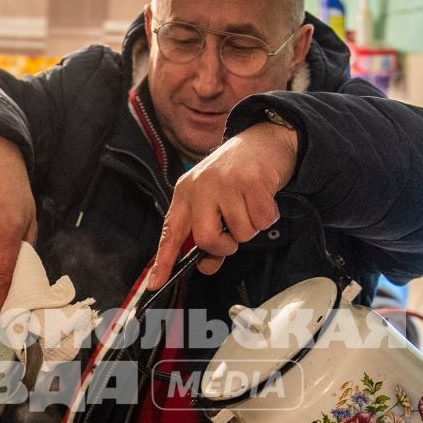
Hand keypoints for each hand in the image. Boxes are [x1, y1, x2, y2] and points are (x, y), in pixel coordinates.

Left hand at [148, 119, 297, 285]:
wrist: (264, 139)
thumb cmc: (237, 175)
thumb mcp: (215, 201)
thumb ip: (209, 234)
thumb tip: (207, 266)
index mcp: (186, 193)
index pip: (171, 232)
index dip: (164, 260)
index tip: (155, 284)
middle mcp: (201, 186)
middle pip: (206, 239)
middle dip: (224, 246)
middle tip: (232, 235)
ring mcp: (227, 182)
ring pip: (240, 233)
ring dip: (251, 227)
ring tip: (250, 204)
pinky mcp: (252, 181)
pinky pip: (262, 220)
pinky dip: (267, 217)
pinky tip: (263, 198)